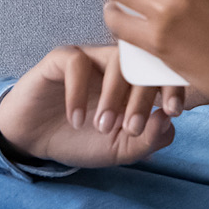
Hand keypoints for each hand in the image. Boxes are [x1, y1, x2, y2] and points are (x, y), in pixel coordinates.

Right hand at [0, 44, 208, 168]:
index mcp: (137, 82)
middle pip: (144, 64)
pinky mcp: (62, 58)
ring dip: (113, 96)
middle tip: (131, 129)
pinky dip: (79, 93)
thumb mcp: (119, 149)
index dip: (174, 88)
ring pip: (116, 60)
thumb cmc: (82, 139)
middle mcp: (118, 65)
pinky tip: (76, 119)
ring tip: (102, 127)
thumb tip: (168, 121)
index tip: (173, 112)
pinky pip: (77, 64)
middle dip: (142, 98)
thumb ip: (147, 139)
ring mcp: (92, 58)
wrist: (35, 139)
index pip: (164, 73)